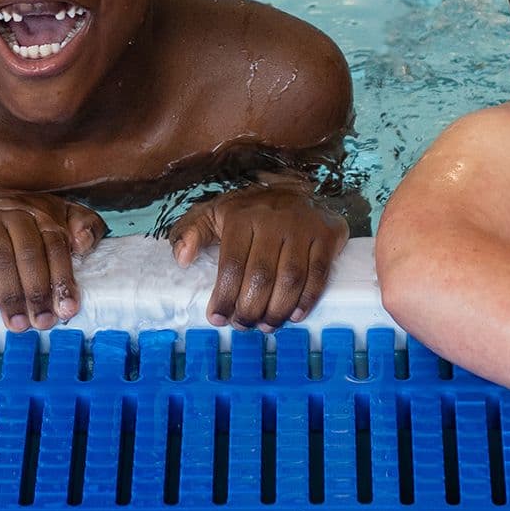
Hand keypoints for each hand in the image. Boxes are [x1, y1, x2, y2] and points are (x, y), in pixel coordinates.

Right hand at [0, 190, 103, 330]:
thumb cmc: (21, 218)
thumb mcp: (58, 215)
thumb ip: (84, 224)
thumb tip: (84, 243)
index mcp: (42, 212)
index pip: (56, 245)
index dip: (62, 278)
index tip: (67, 309)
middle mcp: (14, 211)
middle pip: (29, 253)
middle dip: (37, 292)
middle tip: (41, 323)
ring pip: (0, 256)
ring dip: (10, 293)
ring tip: (16, 322)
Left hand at [171, 183, 347, 329]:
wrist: (293, 185)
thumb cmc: (248, 210)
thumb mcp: (213, 213)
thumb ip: (190, 232)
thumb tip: (182, 258)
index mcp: (241, 217)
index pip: (232, 265)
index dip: (224, 298)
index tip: (217, 318)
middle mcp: (273, 220)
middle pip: (261, 277)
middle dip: (250, 310)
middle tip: (244, 325)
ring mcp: (303, 226)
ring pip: (290, 279)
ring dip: (277, 310)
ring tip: (266, 325)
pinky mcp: (327, 234)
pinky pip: (318, 274)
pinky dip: (307, 300)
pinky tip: (294, 315)